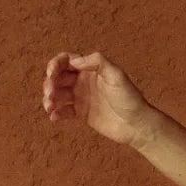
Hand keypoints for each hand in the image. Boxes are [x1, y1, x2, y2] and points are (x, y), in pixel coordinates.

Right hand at [42, 50, 156, 147]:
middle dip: (50, 83)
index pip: (67, 61)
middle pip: (58, 77)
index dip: (55, 64)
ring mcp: (82, 97)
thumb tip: (75, 61)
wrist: (136, 125)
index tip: (52, 73)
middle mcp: (84, 81)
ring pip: (58, 94)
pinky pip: (64, 111)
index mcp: (91, 69)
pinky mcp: (81, 113)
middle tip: (50, 94)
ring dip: (49, 98)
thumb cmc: (129, 98)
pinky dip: (56, 113)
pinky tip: (54, 117)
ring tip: (49, 106)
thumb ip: (98, 62)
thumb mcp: (116, 75)